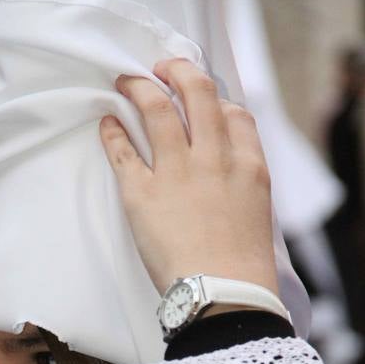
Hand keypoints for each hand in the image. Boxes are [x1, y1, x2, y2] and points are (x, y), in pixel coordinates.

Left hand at [99, 59, 278, 297]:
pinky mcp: (142, 194)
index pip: (234, 114)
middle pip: (198, 94)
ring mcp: (177, 173)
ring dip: (139, 88)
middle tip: (162, 70)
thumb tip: (225, 173)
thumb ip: (242, 185)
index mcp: (247, 166)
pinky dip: (113, 132)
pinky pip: (123, 151)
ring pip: (157, 110)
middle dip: (179, 72)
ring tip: (126, 82)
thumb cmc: (240, 267)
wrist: (221, 293)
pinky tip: (107, 122)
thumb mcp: (256, 215)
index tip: (202, 102)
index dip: (216, 102)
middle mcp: (213, 159)